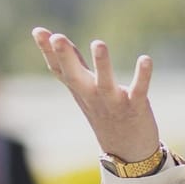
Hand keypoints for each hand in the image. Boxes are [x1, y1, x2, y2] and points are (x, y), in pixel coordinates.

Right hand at [32, 29, 161, 160]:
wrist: (127, 152)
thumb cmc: (104, 112)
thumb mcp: (84, 89)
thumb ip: (73, 63)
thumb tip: (54, 36)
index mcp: (79, 90)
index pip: (59, 70)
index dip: (47, 51)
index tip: (38, 31)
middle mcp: (92, 96)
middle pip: (75, 76)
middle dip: (65, 57)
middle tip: (57, 38)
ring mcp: (113, 102)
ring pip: (105, 83)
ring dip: (102, 64)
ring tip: (98, 43)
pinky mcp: (136, 107)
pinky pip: (139, 90)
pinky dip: (142, 76)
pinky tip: (145, 59)